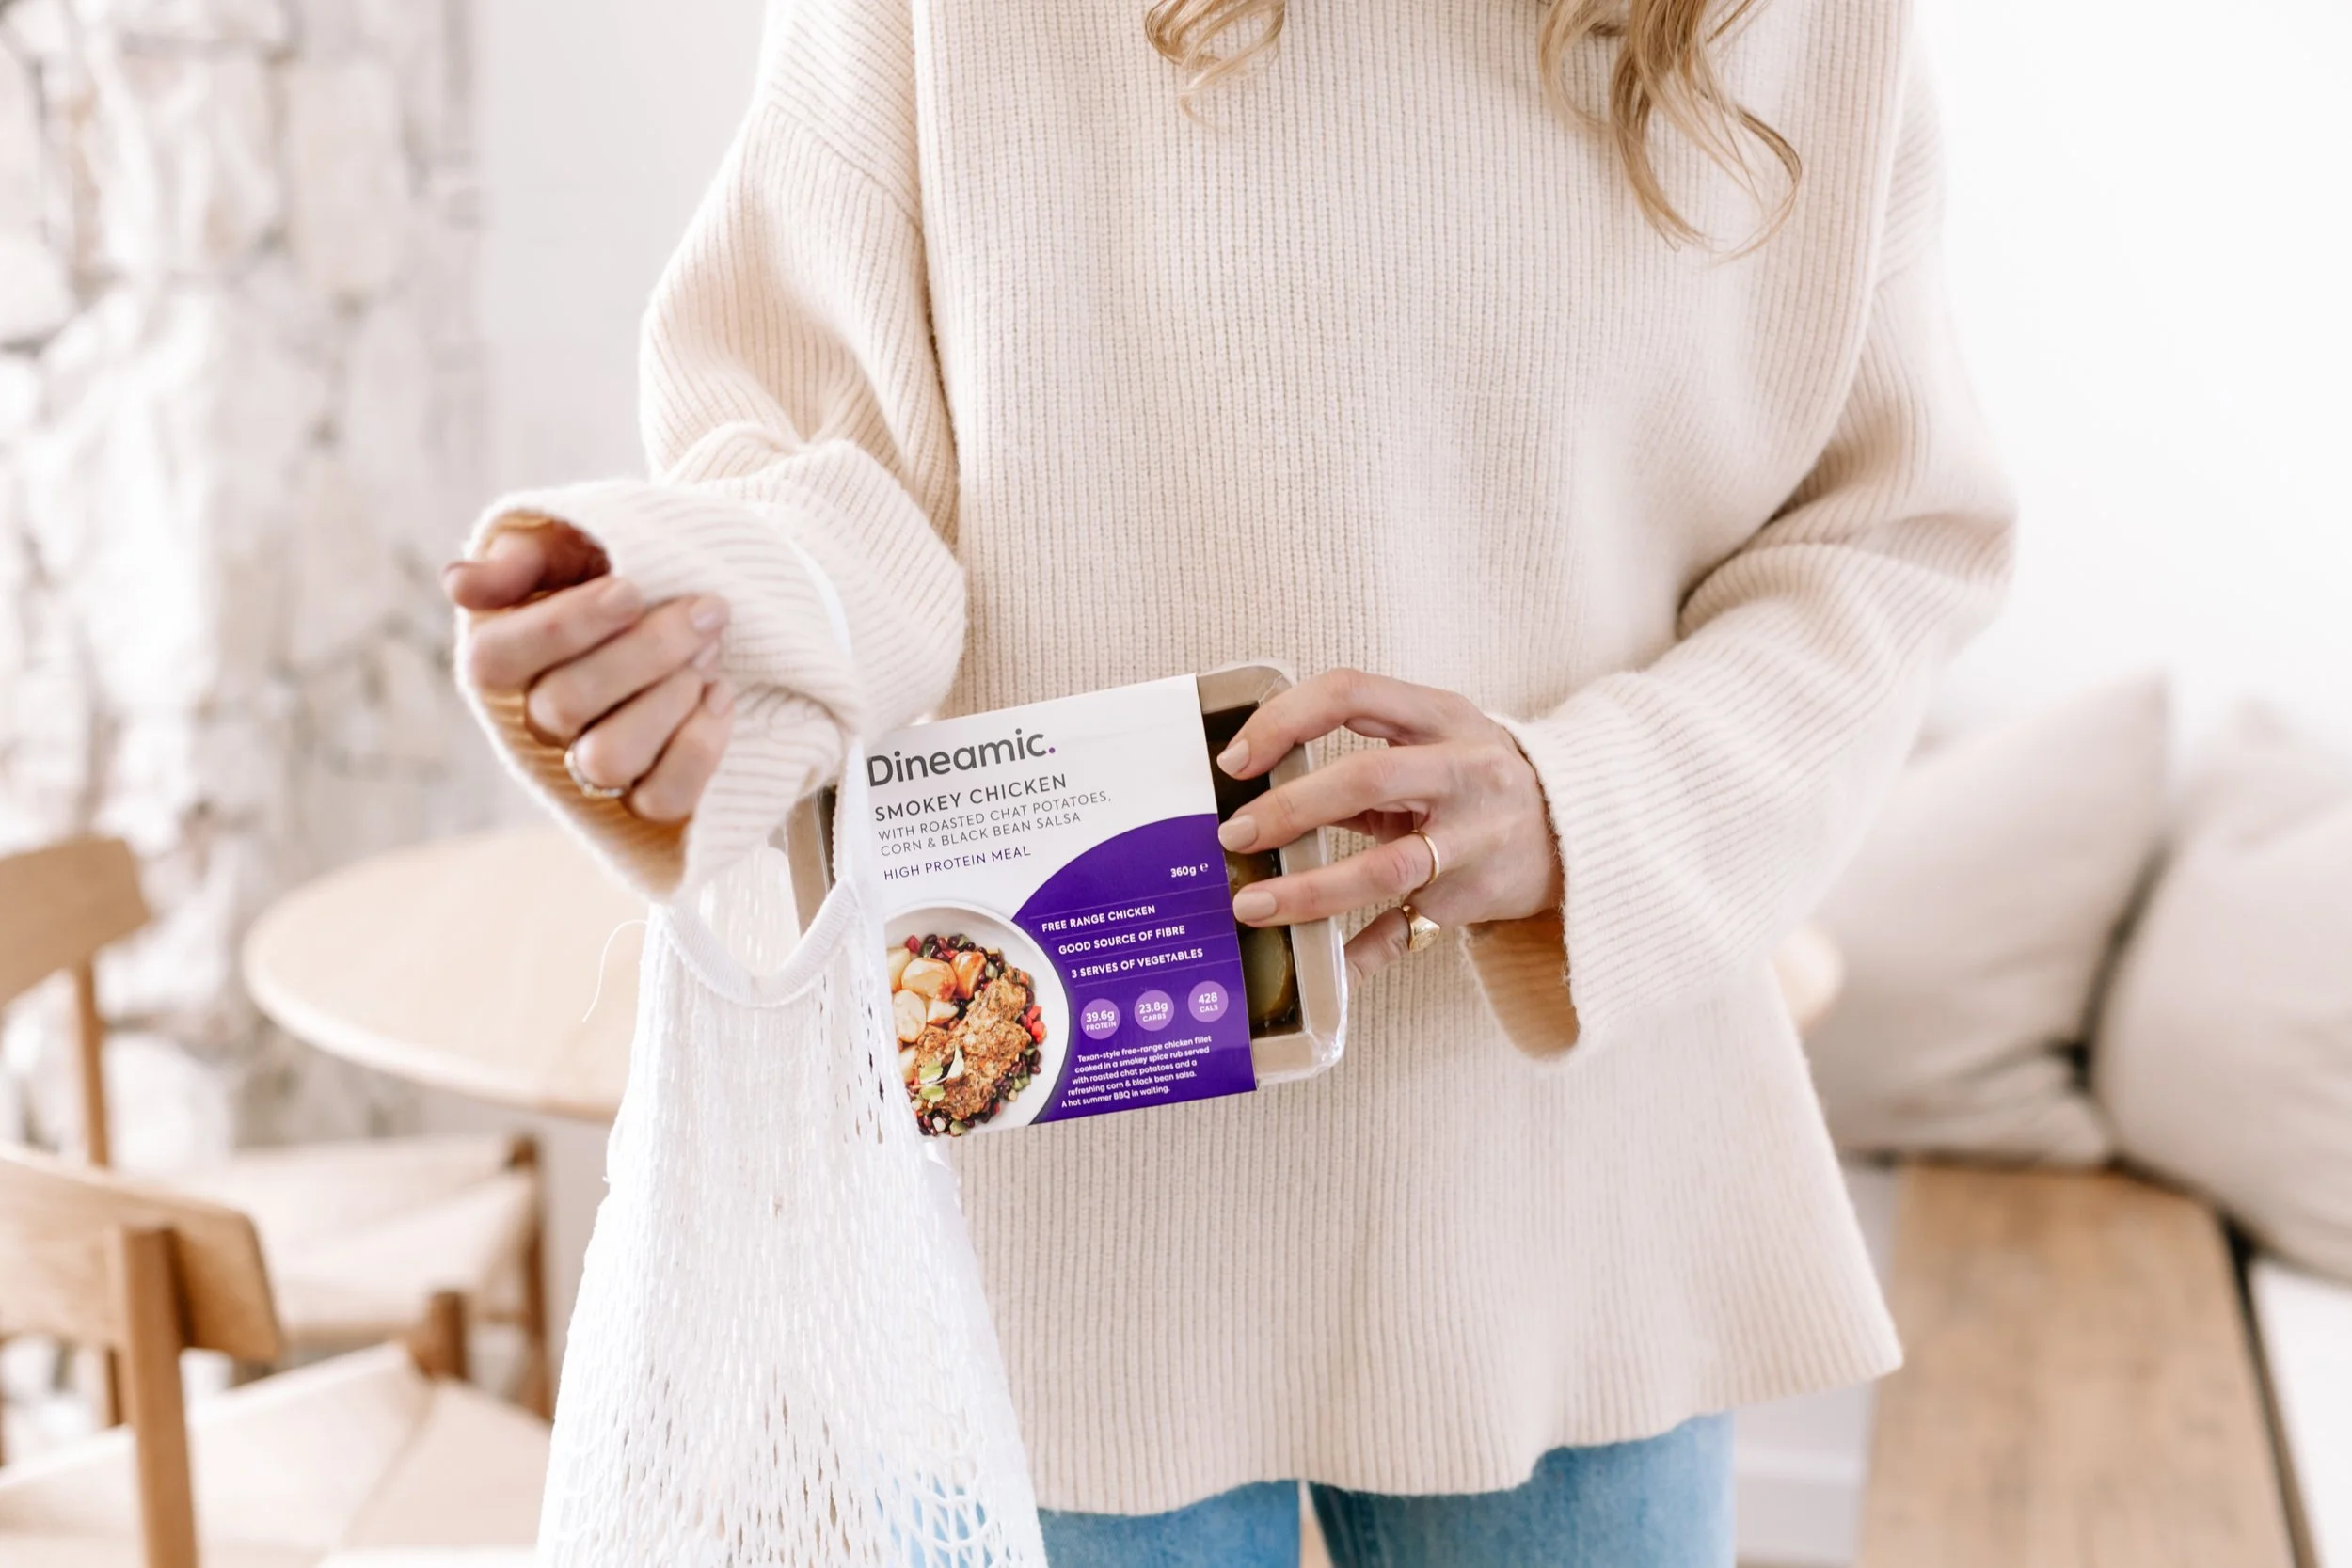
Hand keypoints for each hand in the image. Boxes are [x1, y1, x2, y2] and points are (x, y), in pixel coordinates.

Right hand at [443, 521, 735, 822]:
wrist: (693, 600)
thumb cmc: (618, 567)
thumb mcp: (570, 544)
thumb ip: (520, 557)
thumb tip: (458, 584)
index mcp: (504, 658)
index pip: (495, 661)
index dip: (563, 627)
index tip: (631, 589)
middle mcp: (538, 721)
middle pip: (562, 706)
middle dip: (645, 651)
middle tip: (704, 609)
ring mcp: (590, 765)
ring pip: (607, 760)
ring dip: (670, 698)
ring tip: (709, 649)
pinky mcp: (648, 797)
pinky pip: (662, 798)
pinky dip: (699, 745)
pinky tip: (719, 693)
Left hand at [1214, 668, 1563, 984]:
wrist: (1573, 830)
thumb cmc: (1476, 780)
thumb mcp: (1434, 743)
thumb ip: (1362, 756)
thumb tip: (1259, 782)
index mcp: (1442, 716)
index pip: (1351, 694)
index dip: (1284, 721)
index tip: (1236, 760)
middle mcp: (1466, 770)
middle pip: (1366, 779)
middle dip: (1289, 809)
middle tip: (1236, 835)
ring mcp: (1474, 837)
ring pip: (1384, 867)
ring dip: (1310, 891)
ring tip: (1255, 905)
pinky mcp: (1472, 896)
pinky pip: (1406, 930)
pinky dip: (1360, 953)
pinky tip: (1323, 968)